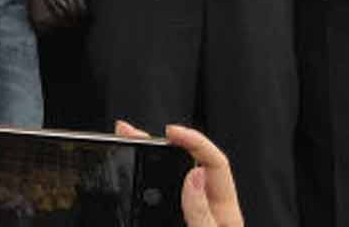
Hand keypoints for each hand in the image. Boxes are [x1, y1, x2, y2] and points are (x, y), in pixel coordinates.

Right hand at [115, 121, 243, 226]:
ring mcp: (185, 218)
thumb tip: (193, 176)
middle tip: (133, 134)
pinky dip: (140, 186)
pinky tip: (127, 176)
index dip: (195, 142)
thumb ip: (202, 213)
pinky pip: (154, 202)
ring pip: (165, 182)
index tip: (171, 132)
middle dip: (159, 145)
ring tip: (124, 145)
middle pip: (185, 166)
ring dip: (145, 161)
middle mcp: (206, 211)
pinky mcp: (168, 224)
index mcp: (224, 212)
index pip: (215, 163)